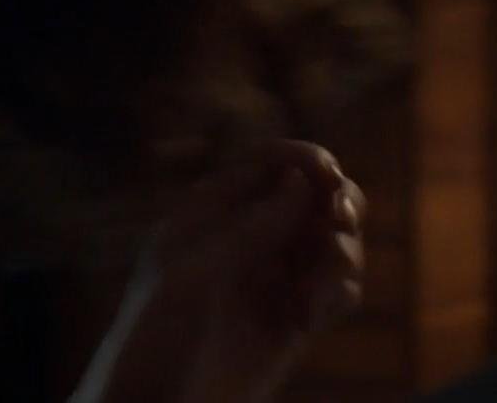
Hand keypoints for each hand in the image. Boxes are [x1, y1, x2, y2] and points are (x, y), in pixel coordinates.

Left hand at [72, 141, 365, 402]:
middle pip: (312, 197)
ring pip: (331, 242)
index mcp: (209, 214)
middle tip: (339, 218)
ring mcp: (272, 282)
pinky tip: (314, 311)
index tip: (327, 173)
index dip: (303, 159)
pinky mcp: (293, 325)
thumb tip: (304, 180)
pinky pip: (337, 290)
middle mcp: (245, 240)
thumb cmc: (154, 338)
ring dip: (342, 248)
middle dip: (336, 199)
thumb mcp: (193, 275)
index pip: (267, 164)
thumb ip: (251, 229)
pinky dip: (340, 290)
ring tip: (322, 276)